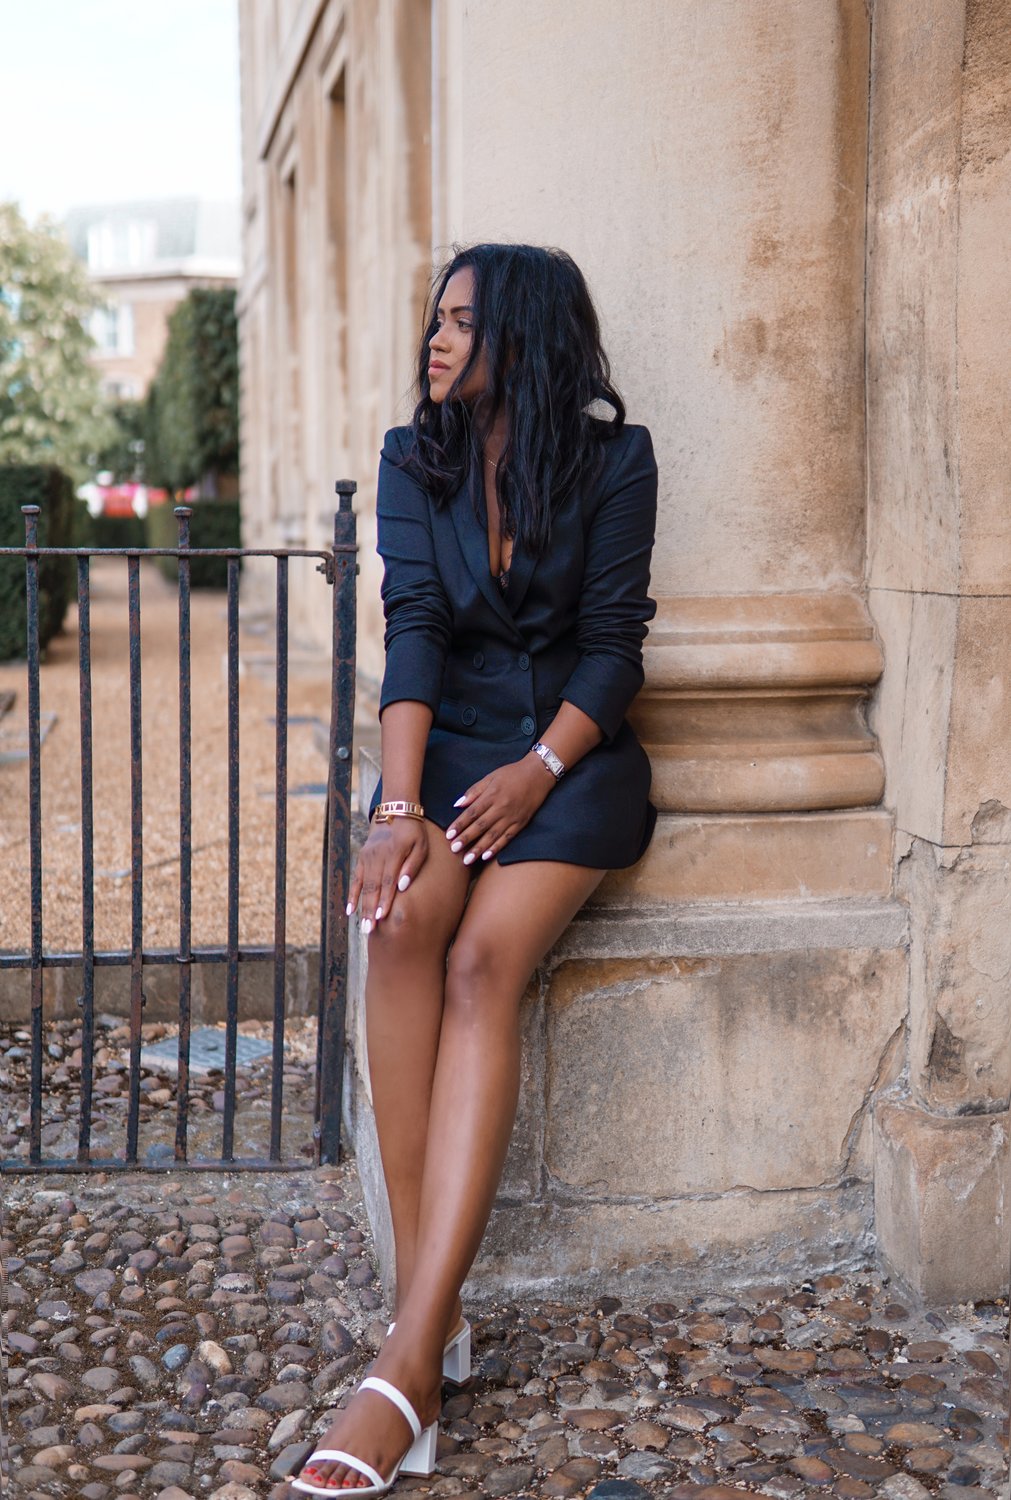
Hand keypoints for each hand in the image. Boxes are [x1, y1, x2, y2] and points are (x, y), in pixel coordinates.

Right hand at [347, 817, 428, 931]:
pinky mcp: (362, 858)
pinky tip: (350, 910)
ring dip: (362, 907)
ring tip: (363, 925)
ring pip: (364, 886)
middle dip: (371, 909)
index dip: (385, 900)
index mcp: (394, 853)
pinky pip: (356, 879)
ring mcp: (367, 857)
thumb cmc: (413, 832)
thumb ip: (413, 865)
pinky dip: (352, 895)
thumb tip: (403, 886)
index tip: (382, 917)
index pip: (388, 881)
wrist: (394, 811)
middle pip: (373, 887)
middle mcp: (378, 856)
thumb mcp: (421, 845)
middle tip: (370, 930)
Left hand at [446, 753, 554, 863]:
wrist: (538, 774)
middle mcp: (501, 807)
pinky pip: (507, 838)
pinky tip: (487, 856)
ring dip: (479, 848)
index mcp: (492, 795)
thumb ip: (474, 791)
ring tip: (467, 860)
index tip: (448, 835)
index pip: (472, 813)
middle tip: (454, 850)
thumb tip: (458, 804)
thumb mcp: (491, 777)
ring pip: (493, 835)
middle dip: (466, 839)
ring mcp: (512, 817)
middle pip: (480, 826)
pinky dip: (497, 847)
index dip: (460, 824)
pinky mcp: (521, 823)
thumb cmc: (512, 773)